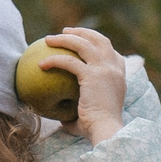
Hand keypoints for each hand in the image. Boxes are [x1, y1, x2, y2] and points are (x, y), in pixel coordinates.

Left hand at [37, 27, 126, 142]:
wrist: (106, 130)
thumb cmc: (97, 129)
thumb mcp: (92, 113)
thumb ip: (79, 109)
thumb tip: (61, 115)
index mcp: (120, 76)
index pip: (112, 52)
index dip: (97, 43)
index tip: (83, 41)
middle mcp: (114, 68)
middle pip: (99, 40)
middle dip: (82, 32)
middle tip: (65, 31)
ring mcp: (105, 69)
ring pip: (83, 44)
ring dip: (64, 38)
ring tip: (48, 39)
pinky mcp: (92, 75)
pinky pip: (68, 61)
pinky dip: (54, 60)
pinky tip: (40, 64)